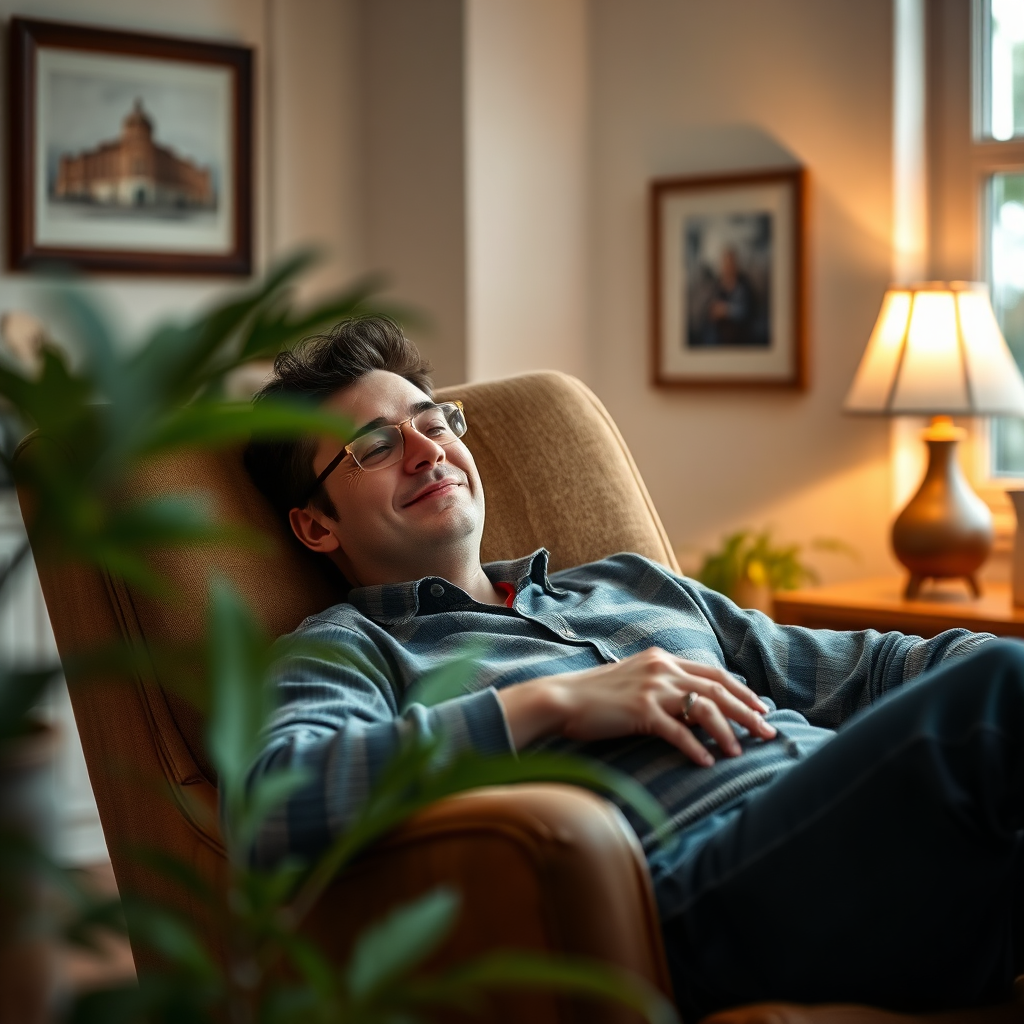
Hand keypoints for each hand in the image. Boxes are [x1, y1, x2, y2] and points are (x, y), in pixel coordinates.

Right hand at [497, 647, 775, 765]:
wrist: (562, 698)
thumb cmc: (595, 695)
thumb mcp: (633, 679)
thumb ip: (661, 684)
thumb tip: (689, 704)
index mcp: (662, 659)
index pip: (712, 672)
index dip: (740, 690)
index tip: (760, 707)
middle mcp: (661, 668)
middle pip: (717, 689)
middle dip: (747, 712)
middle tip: (768, 732)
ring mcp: (652, 688)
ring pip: (704, 709)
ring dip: (726, 732)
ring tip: (740, 752)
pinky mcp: (641, 711)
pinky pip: (678, 732)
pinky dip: (696, 748)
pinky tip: (707, 762)